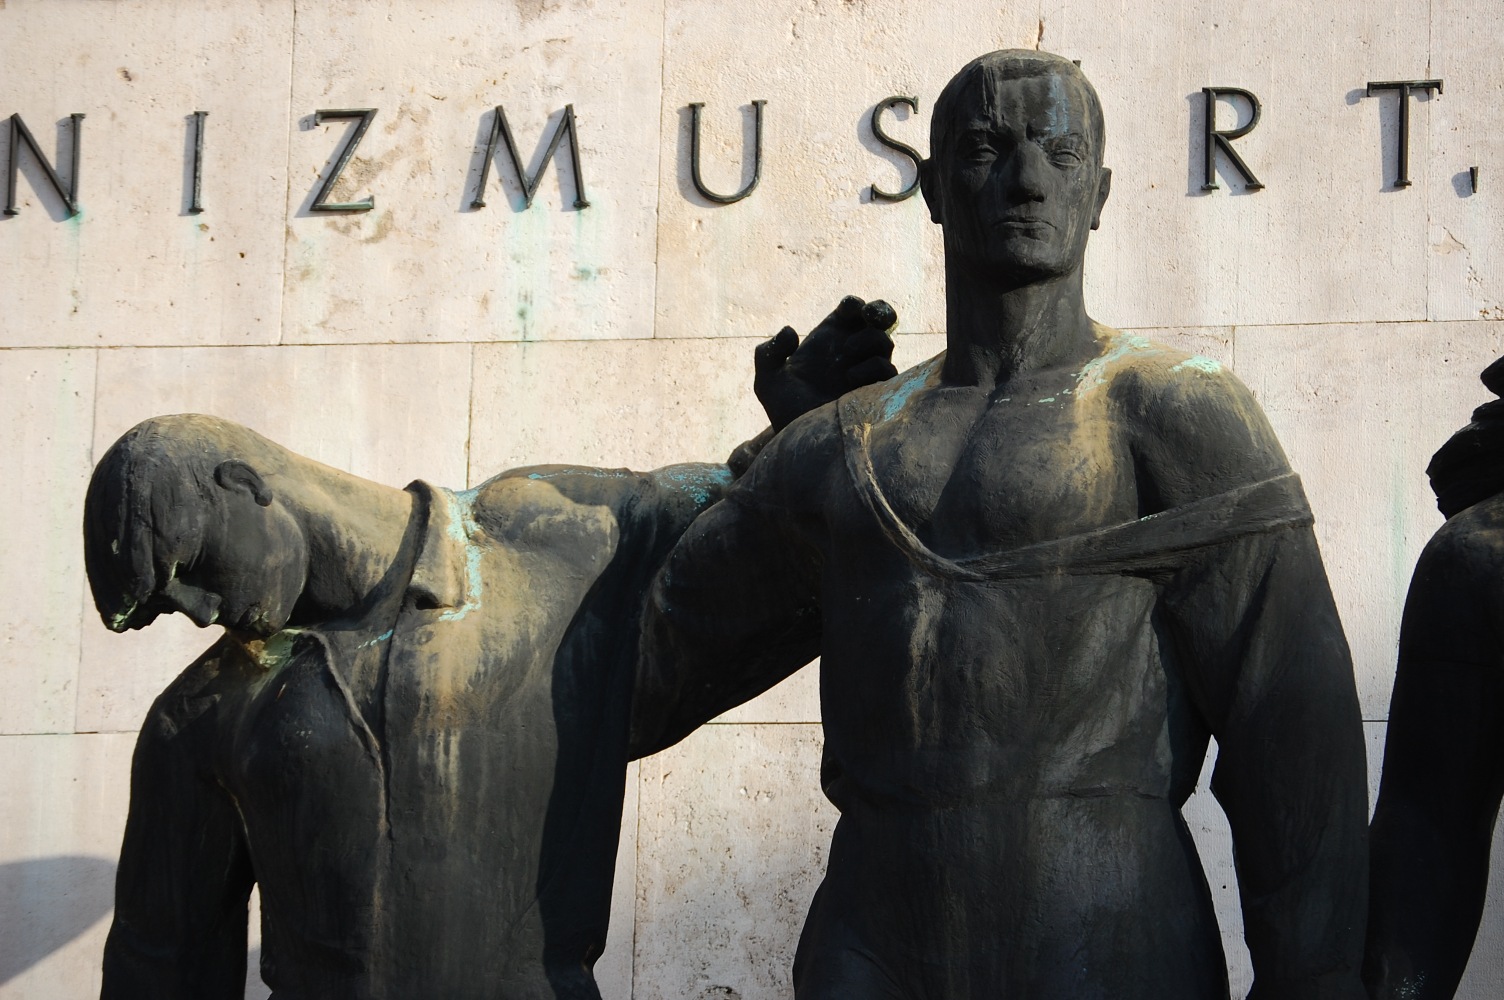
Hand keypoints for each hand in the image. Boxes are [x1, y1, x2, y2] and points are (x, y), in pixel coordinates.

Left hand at [754, 295, 897, 430]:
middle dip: (880, 311)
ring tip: (842, 365)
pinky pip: (888, 370)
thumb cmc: (784, 409)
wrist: (801, 441)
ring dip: (865, 344)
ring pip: (884, 341)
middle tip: (871, 316)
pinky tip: (850, 381)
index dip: (853, 305)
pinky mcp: (876, 391)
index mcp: (831, 338)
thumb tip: (790, 332)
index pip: (851, 310)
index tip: (846, 311)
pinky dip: (870, 368)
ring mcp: (867, 370)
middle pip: (880, 318)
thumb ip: (768, 353)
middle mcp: (853, 351)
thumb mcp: (767, 381)